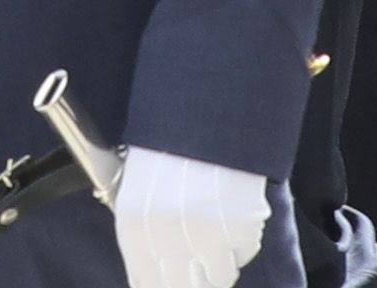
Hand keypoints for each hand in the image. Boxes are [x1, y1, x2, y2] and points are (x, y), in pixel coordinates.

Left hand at [112, 153, 272, 287]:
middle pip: (183, 287)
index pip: (145, 283)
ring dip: (220, 260)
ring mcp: (204, 234)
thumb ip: (145, 235)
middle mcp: (164, 236)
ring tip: (220, 228)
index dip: (164, 283)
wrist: (208, 106)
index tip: (177, 280)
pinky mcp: (239, 228)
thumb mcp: (141, 188)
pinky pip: (243, 254)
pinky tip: (234, 209)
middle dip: (195, 278)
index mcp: (133, 226)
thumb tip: (158, 273)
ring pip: (217, 277)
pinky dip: (242, 241)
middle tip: (203, 261)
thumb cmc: (170, 144)